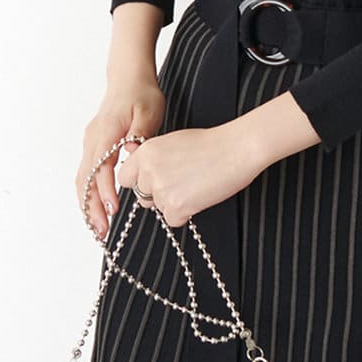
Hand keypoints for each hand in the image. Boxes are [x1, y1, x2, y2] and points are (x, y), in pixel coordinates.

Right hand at [77, 80, 165, 239]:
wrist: (128, 78)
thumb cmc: (141, 93)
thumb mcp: (148, 111)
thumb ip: (141, 134)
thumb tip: (132, 154)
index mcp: (106, 133)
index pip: (101, 168)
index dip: (106, 191)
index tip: (113, 209)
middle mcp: (93, 140)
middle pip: (86, 180)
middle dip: (92, 207)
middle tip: (102, 231)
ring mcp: (90, 144)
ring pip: (83, 180)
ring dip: (88, 205)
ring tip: (98, 228)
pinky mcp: (94, 147)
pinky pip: (87, 175)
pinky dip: (89, 194)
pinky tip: (96, 209)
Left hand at [114, 125, 262, 229]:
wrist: (236, 150)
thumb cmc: (210, 144)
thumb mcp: (172, 141)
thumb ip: (150, 155)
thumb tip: (132, 157)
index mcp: (146, 152)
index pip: (125, 178)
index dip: (139, 182)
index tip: (153, 181)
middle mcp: (149, 170)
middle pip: (141, 196)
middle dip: (156, 195)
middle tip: (180, 184)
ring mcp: (162, 189)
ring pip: (158, 208)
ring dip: (173, 203)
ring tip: (194, 186)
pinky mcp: (177, 205)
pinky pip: (172, 220)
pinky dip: (185, 214)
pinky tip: (199, 196)